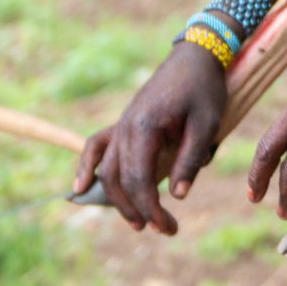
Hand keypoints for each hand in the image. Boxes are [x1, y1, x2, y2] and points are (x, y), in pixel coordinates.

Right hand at [74, 42, 226, 234]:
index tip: (168, 227)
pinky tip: (80, 188)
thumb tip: (177, 196)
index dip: (150, 208)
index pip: (138, 179)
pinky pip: (98, 146)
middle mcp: (125, 127)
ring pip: (108, 169)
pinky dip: (87, 166)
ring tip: (138, 222)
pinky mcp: (124, 122)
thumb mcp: (206, 124)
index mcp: (144, 127)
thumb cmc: (203, 88)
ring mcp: (122, 124)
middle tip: (164, 230)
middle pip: (120, 179)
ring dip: (119, 199)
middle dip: (138, 210)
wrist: (195, 55)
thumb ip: (190, 159)